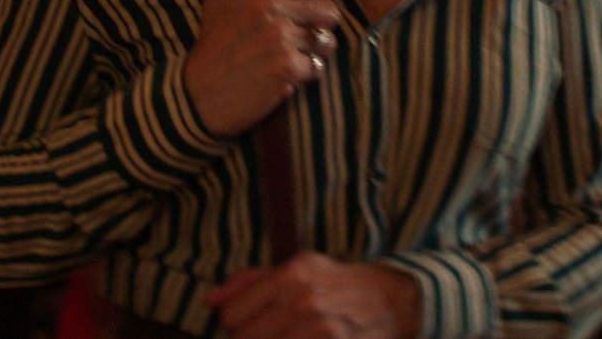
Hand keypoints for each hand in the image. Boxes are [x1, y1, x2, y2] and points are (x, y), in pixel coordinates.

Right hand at [182, 0, 343, 137]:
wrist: (197, 96)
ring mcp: (280, 39)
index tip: (306, 7)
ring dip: (315, 53)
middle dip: (322, 26)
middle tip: (303, 37)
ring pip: (326, 42)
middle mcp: (270, 8)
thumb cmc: (211, 44)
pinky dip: (306, 76)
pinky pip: (317, 68)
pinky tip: (284, 77)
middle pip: (330, 10)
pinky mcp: (286, 69)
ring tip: (292, 57)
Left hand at [206, 253, 417, 338]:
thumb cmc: (335, 285)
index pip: (231, 318)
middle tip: (276, 334)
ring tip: (291, 337)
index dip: (238, 326)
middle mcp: (304, 300)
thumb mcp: (296, 269)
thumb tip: (210, 300)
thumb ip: (249, 282)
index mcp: (290, 275)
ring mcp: (321, 329)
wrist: (391, 301)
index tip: (254, 324)